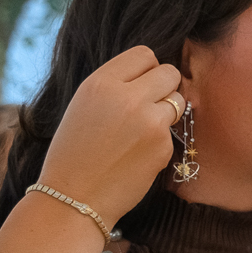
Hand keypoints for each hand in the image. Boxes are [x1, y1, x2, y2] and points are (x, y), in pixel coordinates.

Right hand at [38, 46, 181, 222]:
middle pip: (170, 72)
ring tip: (141, 130)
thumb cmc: (75, 152)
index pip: (144, 54)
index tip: (140, 84)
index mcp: (100, 82)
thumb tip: (154, 74)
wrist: (73, 197)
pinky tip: (138, 154)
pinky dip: (161, 140)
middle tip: (150, 104)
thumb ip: (117, 86)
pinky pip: (172, 131)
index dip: (146, 69)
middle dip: (165, 86)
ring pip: (178, 100)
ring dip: (167, 111)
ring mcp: (148, 120)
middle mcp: (127, 96)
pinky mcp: (163, 144)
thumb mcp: (85, 105)